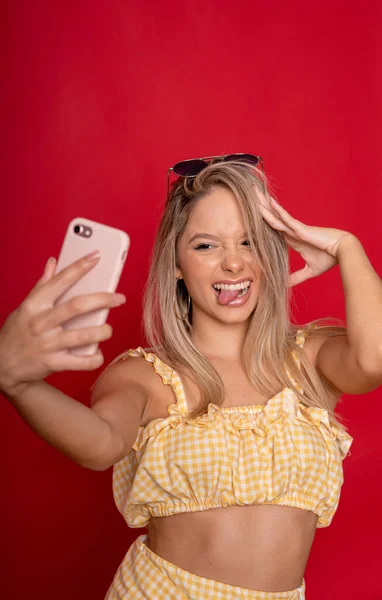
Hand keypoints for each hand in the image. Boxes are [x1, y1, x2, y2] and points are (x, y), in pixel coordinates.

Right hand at [0, 254, 125, 396]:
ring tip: (108, 329)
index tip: (97, 256)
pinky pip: (81, 362)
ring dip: (103, 331)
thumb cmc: (17, 332)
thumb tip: (53, 262)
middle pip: (77, 306)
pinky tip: (98, 353)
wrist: (1, 365)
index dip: (80, 267)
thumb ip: (42, 286)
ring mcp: (47, 344)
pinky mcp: (53, 363)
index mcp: (35, 305)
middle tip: (120, 298)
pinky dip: (95, 358)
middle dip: (103, 299)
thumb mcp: (25, 306)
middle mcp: (41, 322)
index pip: (60, 281)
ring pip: (84, 335)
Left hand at [257, 190, 353, 287]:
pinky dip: (277, 211)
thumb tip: (284, 286)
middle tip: (248, 196)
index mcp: (292, 240)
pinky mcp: (300, 229)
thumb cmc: (329, 258)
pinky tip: (269, 202)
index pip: (273, 230)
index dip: (262, 223)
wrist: (343, 252)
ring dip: (264, 205)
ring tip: (254, 193)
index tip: (250, 217)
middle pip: (271, 218)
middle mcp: (291, 232)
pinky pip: (286, 218)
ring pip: (275, 216)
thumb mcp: (309, 271)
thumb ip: (296, 278)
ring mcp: (295, 229)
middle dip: (260, 208)